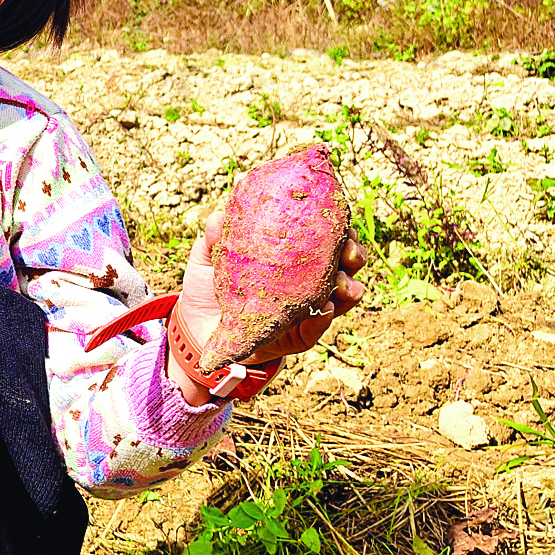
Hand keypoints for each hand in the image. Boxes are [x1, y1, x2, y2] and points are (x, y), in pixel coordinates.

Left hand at [173, 205, 366, 402]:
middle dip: (354, 255)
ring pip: (343, 298)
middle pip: (345, 265)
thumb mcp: (209, 259)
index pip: (325, 238)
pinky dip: (323, 318)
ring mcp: (307, 309)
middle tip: (349, 251)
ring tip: (343, 283)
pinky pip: (318, 328)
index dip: (340, 229)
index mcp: (294, 257)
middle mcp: (307, 281)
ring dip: (349, 288)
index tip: (344, 223)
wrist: (200, 330)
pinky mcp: (300, 336)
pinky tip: (323, 308)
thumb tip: (219, 218)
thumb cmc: (209, 287)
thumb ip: (215, 238)